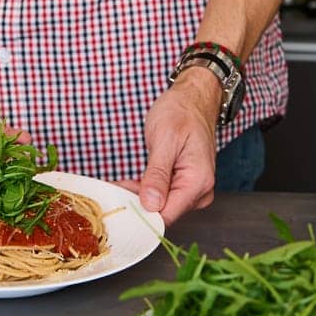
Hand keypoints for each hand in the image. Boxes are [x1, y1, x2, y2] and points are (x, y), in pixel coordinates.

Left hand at [129, 72, 219, 224]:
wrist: (192, 100)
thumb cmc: (180, 112)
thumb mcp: (165, 139)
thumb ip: (158, 174)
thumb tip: (151, 204)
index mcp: (198, 182)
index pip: (167, 215)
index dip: (140, 213)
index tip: (119, 200)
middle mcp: (200, 191)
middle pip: (163, 213)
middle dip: (137, 203)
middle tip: (115, 187)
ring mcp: (193, 190)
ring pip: (161, 207)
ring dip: (138, 198)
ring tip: (121, 183)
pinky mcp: (185, 186)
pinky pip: (163, 198)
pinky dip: (145, 192)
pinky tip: (132, 183)